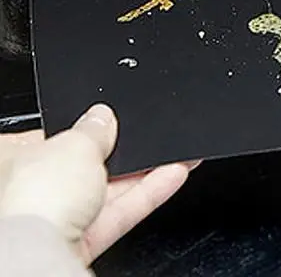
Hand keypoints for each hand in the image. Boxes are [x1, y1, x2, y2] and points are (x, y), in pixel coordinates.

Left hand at [0, 104, 196, 263]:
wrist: (40, 257)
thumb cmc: (34, 198)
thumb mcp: (76, 143)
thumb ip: (94, 128)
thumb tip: (102, 117)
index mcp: (7, 159)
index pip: (48, 137)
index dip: (81, 129)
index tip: (109, 123)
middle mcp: (22, 193)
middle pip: (80, 168)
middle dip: (116, 155)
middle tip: (139, 140)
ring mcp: (48, 224)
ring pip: (102, 192)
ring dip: (139, 175)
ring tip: (170, 156)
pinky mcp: (75, 246)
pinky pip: (115, 215)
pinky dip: (144, 196)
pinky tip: (170, 176)